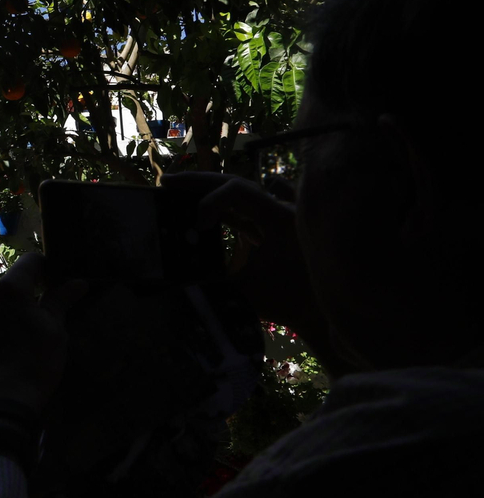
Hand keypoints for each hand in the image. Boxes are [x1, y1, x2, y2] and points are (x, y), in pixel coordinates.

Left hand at [0, 253, 81, 411]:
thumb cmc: (33, 364)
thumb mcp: (55, 331)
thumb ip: (61, 301)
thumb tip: (77, 282)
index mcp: (7, 289)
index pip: (30, 262)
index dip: (46, 268)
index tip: (55, 281)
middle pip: (6, 287)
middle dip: (22, 298)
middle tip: (37, 321)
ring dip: (2, 316)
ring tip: (15, 343)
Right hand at [162, 172, 321, 330]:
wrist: (331, 315)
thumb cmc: (292, 303)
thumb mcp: (248, 294)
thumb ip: (214, 284)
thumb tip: (178, 282)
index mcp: (279, 217)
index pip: (236, 190)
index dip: (210, 201)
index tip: (197, 225)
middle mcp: (282, 209)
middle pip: (235, 182)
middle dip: (198, 182)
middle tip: (166, 182)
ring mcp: (281, 216)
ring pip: (242, 192)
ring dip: (211, 191)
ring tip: (180, 189)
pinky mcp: (278, 227)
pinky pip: (252, 204)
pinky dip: (230, 202)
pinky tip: (210, 200)